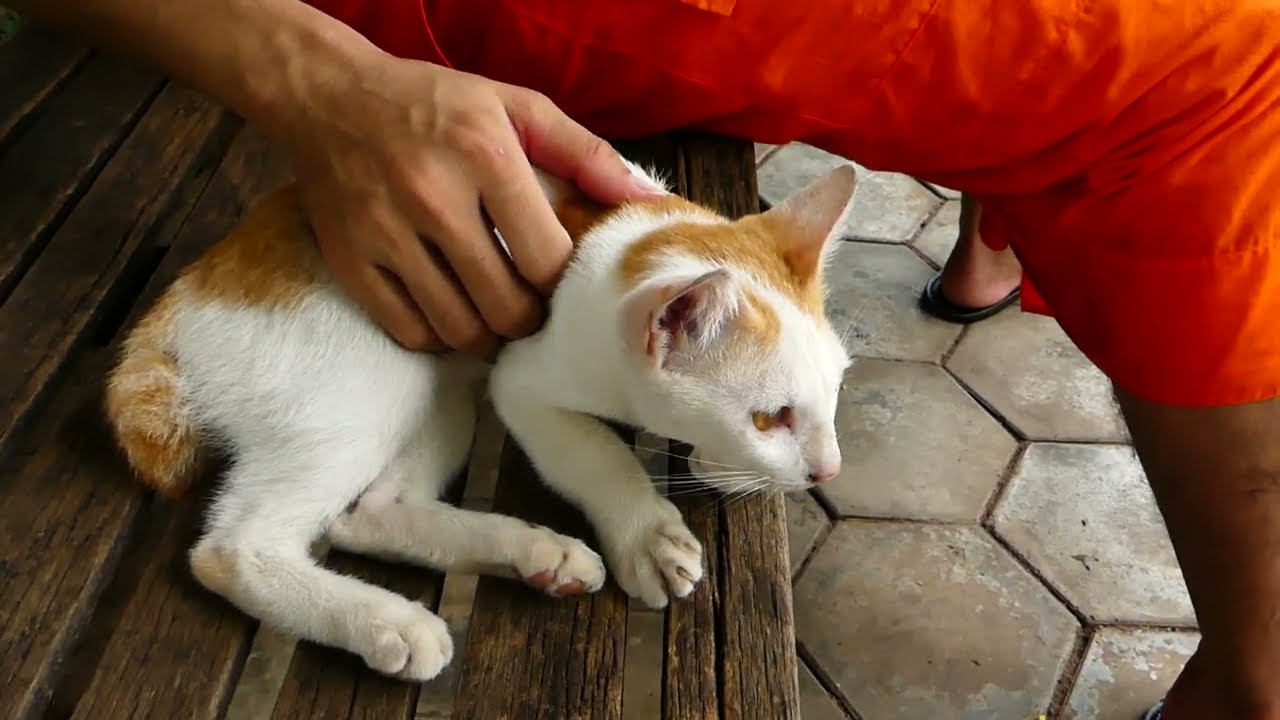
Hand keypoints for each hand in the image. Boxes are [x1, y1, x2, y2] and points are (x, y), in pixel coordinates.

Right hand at [279, 53, 664, 355]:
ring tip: (495, 313)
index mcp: (484, 155)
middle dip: (530, 318)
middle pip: (507, 306)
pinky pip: (411, 332)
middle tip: (531, 305)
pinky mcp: (350, 262)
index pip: (546, 258)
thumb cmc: (434, 104)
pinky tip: (451, 312)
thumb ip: (585, 153)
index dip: (562, 282)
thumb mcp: (514, 107)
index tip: (558, 275)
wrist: (327, 98)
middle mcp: (433, 198)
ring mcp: (386, 235)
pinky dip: (440, 336)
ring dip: (488, 335)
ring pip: (460, 329)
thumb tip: (648, 199)